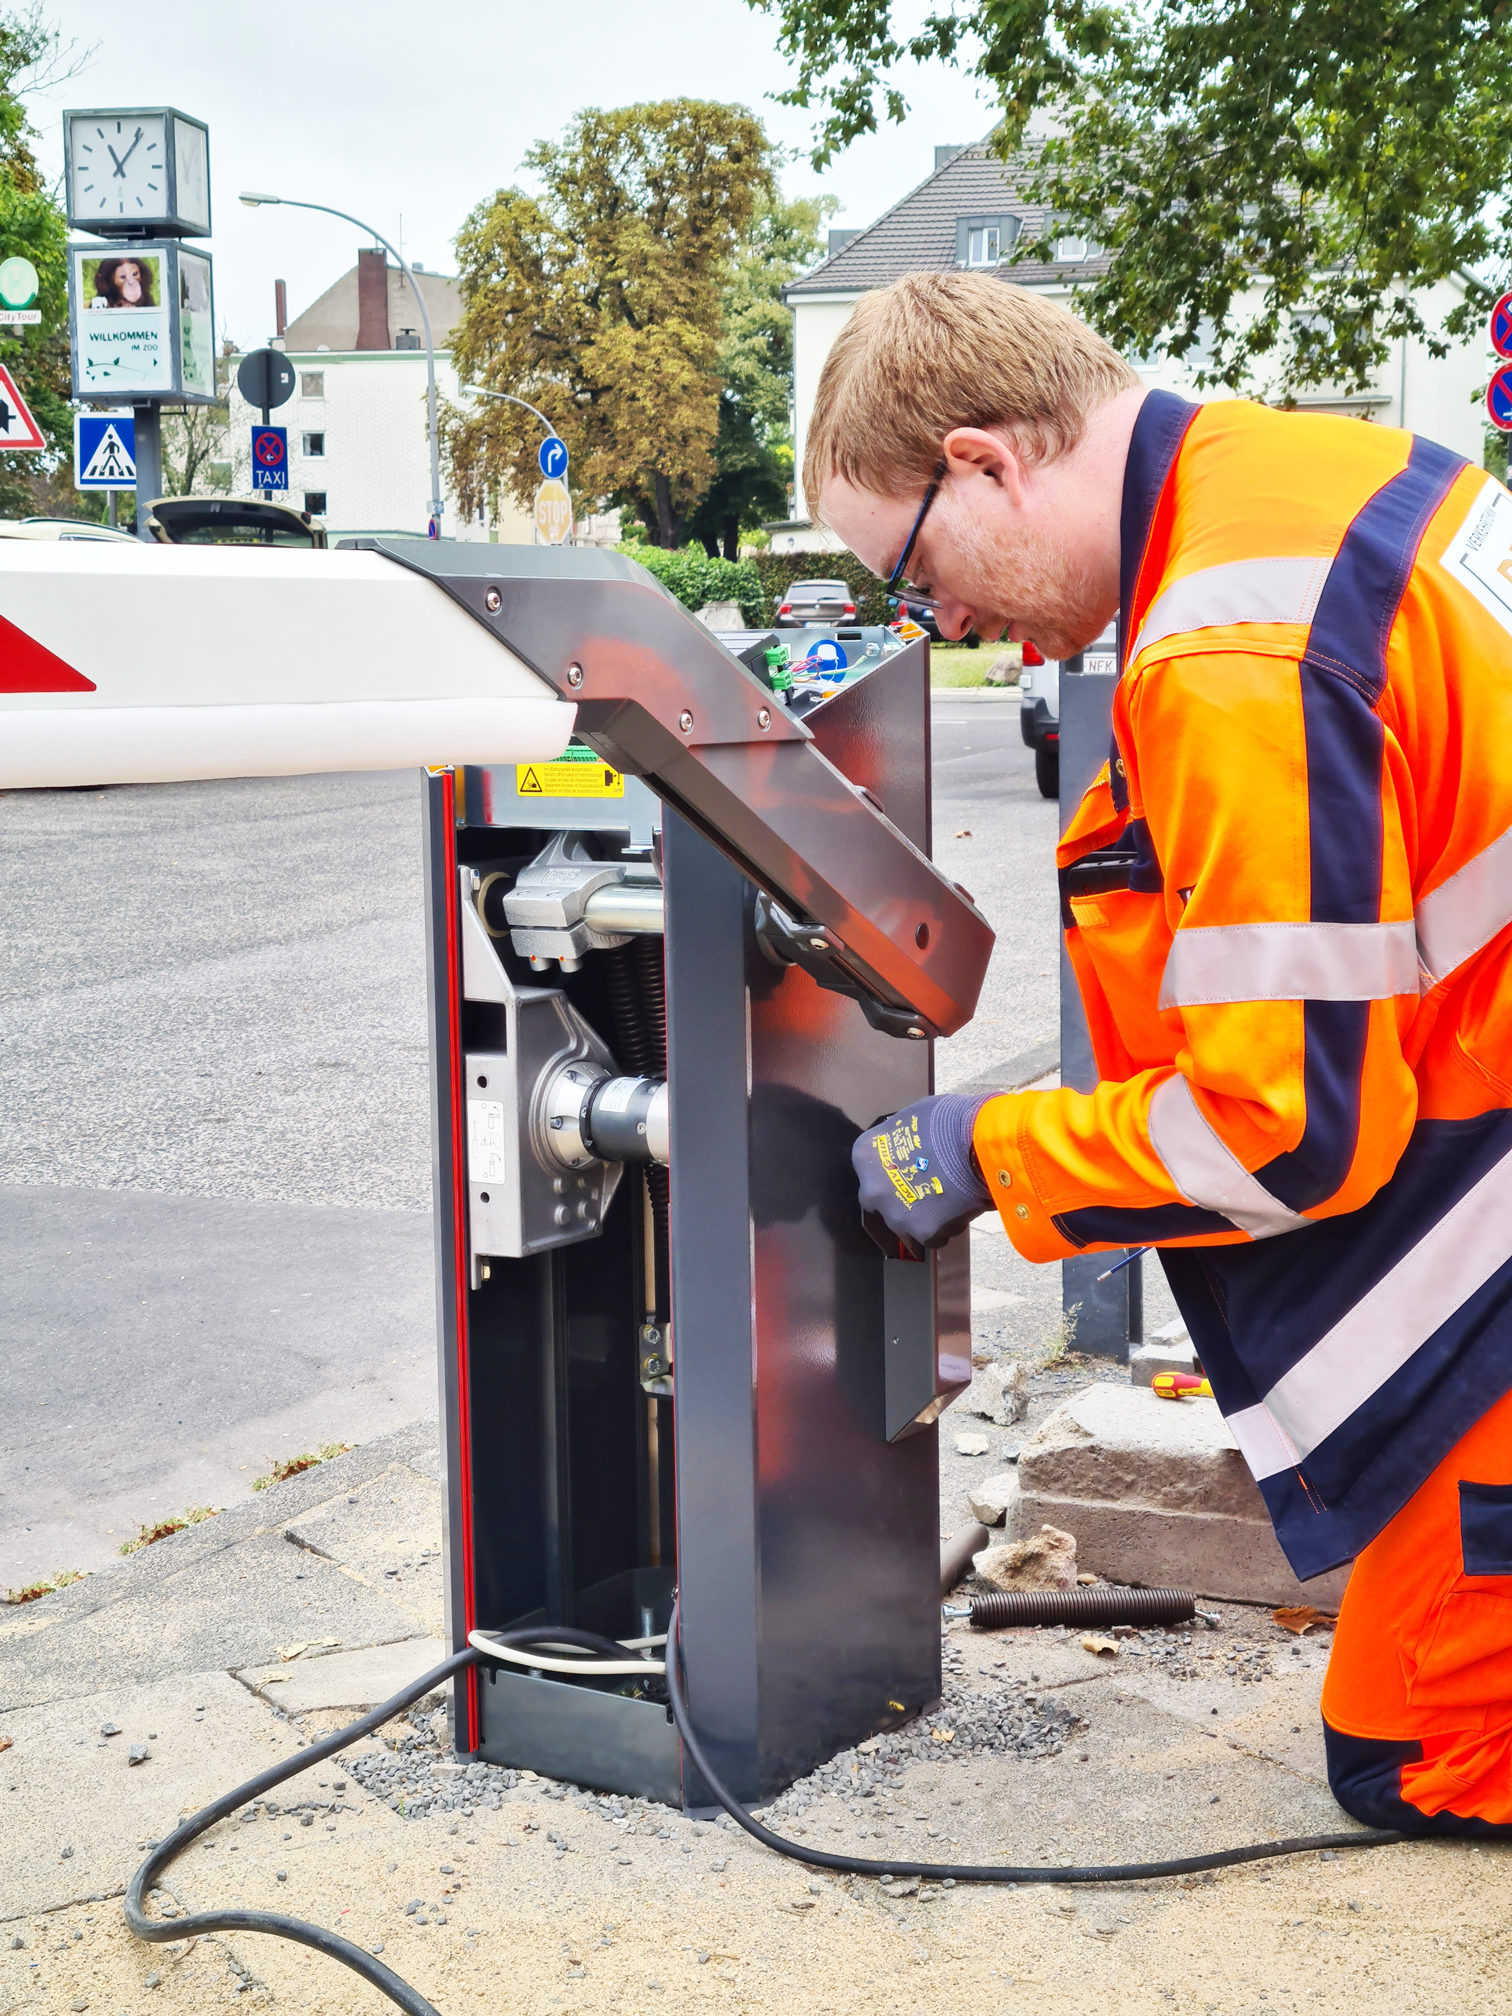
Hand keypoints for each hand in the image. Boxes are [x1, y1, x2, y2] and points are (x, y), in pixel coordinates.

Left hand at [852, 1093, 990, 1254]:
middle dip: (901, 1198)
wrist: (980, 1144)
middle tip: (926, 1188)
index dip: (891, 1171)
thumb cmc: (947, 1120)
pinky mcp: (924, 1232)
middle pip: (884, 1202)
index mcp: (865, 1156)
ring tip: (949, 1200)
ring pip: (907, 1223)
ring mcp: (897, 1215)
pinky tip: (959, 1211)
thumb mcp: (913, 1118)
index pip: (871, 1171)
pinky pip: (933, 1236)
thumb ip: (900, 1139)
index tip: (909, 1168)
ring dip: (923, 1216)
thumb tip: (908, 1147)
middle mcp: (873, 1189)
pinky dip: (945, 1228)